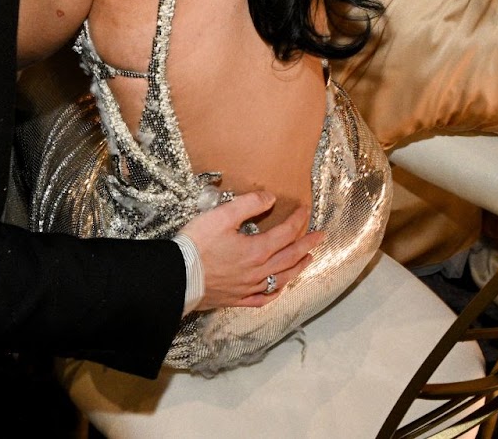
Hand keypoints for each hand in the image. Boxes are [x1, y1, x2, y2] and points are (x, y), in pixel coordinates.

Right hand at [181, 193, 322, 309]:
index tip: (306, 210)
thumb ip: (248, 205)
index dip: (298, 220)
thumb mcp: (221, 216)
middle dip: (307, 244)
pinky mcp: (236, 299)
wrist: (177, 276)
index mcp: (256, 250)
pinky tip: (278, 290)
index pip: (285, 233)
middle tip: (321, 236)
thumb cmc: (196, 245)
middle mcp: (258, 271)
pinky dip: (275, 293)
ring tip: (308, 260)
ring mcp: (248, 288)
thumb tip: (270, 198)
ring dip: (298, 268)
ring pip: (281, 279)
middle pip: (290, 257)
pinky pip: (262, 299)